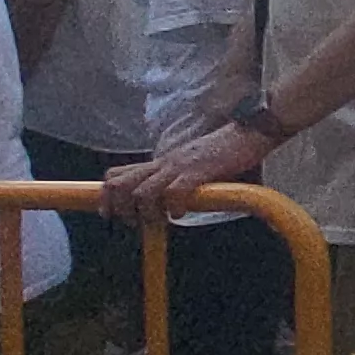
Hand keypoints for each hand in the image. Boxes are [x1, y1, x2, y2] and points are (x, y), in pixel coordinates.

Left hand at [107, 121, 270, 222]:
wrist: (248, 132)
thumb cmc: (225, 151)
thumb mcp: (191, 164)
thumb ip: (175, 177)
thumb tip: (165, 200)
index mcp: (160, 162)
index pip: (116, 174)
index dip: (106, 196)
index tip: (108, 213)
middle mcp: (163, 163)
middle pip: (118, 184)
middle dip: (119, 208)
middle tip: (133, 222)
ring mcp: (179, 166)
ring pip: (142, 193)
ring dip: (145, 213)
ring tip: (159, 221)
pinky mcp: (197, 171)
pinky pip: (174, 193)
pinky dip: (173, 208)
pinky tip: (182, 212)